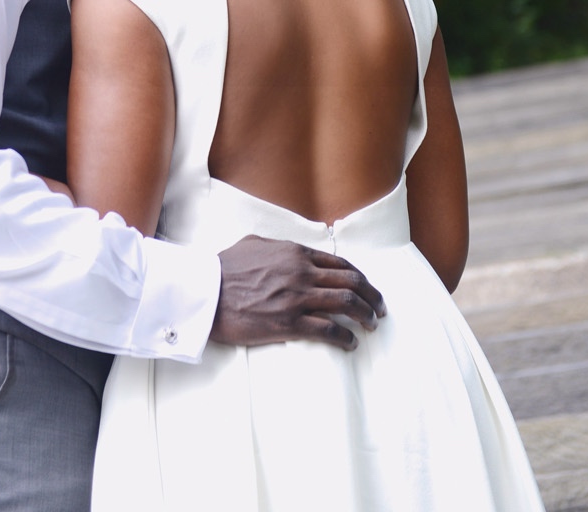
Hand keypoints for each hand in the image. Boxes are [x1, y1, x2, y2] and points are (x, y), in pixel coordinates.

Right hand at [211, 235, 385, 350]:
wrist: (206, 292)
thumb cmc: (226, 267)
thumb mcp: (255, 244)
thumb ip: (279, 247)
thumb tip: (292, 251)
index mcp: (296, 253)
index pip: (341, 265)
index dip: (360, 278)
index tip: (369, 289)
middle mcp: (302, 273)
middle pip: (351, 284)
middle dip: (372, 297)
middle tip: (381, 309)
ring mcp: (297, 299)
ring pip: (346, 305)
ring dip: (365, 316)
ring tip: (371, 325)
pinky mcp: (290, 324)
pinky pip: (328, 330)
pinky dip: (345, 337)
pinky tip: (350, 343)